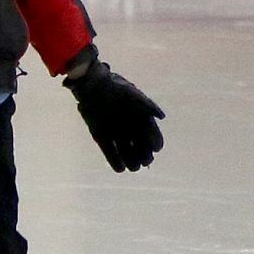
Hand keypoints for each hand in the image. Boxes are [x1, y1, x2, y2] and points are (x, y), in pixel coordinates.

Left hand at [64, 54, 163, 172]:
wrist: (93, 85)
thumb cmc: (115, 87)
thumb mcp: (132, 94)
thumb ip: (146, 104)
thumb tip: (161, 116)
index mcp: (139, 117)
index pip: (151, 133)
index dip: (154, 141)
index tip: (156, 148)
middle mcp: (128, 127)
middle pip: (139, 145)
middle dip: (144, 155)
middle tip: (146, 161)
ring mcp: (114, 132)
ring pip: (125, 149)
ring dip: (130, 160)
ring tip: (134, 168)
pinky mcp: (100, 135)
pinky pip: (108, 149)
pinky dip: (113, 159)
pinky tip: (120, 169)